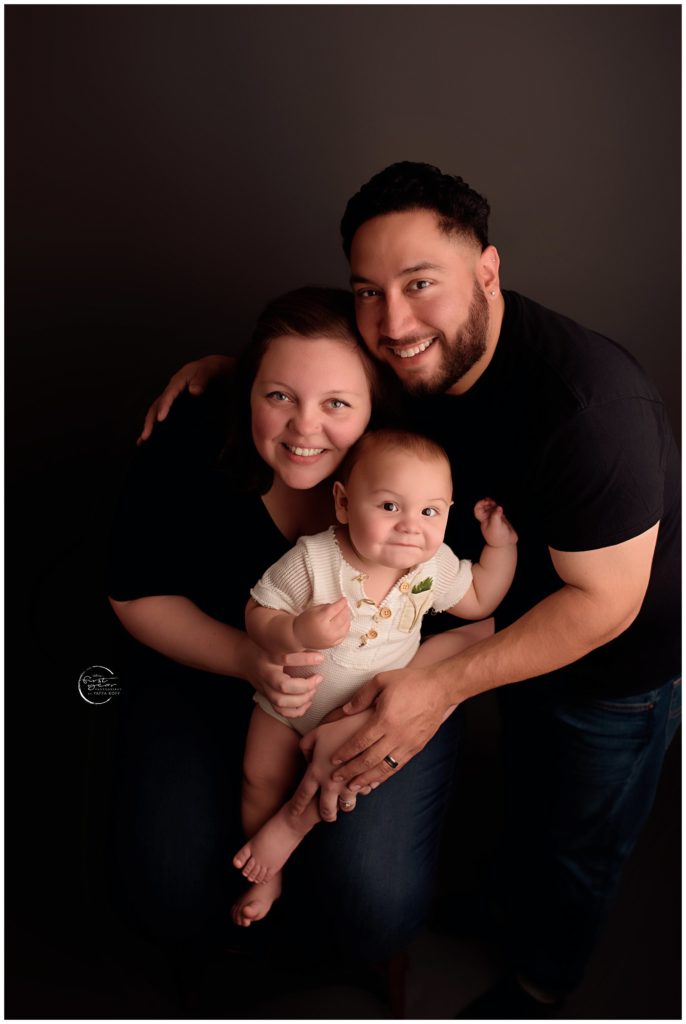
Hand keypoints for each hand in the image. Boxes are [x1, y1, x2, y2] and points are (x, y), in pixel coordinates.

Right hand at [137, 355, 234, 443]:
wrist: (211, 368)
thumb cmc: (209, 369)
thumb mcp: (208, 371)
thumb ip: (201, 380)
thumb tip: (194, 391)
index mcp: (177, 382)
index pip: (168, 395)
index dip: (164, 407)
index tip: (160, 419)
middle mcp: (171, 390)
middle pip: (156, 405)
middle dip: (150, 420)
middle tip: (146, 436)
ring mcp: (171, 397)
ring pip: (156, 411)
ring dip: (149, 425)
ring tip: (142, 441)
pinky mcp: (175, 403)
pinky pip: (163, 413)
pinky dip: (156, 424)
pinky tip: (153, 437)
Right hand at [244, 640, 323, 718]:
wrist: (244, 658)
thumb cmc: (265, 646)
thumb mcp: (276, 640)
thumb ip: (293, 642)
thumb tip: (318, 639)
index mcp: (268, 656)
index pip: (285, 658)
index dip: (305, 659)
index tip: (321, 658)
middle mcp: (265, 673)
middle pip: (283, 686)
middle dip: (305, 686)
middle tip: (318, 678)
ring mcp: (265, 687)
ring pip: (281, 701)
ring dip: (301, 699)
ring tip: (313, 691)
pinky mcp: (267, 697)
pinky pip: (281, 710)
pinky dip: (296, 711)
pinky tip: (307, 702)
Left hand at [289, 711, 375, 820]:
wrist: (370, 724)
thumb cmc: (341, 724)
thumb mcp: (317, 732)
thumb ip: (306, 746)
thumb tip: (307, 759)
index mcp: (316, 772)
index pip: (303, 796)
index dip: (298, 806)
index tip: (295, 813)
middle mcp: (332, 784)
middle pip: (326, 810)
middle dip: (326, 815)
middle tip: (328, 815)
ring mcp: (351, 785)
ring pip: (347, 806)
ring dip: (345, 805)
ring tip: (345, 801)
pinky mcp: (368, 782)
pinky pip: (364, 795)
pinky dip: (362, 792)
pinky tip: (362, 785)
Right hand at [293, 598, 349, 649]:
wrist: (298, 637)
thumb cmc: (304, 622)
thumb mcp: (313, 610)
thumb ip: (327, 606)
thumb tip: (339, 605)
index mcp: (321, 619)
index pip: (336, 608)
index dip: (342, 602)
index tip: (344, 599)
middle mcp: (327, 630)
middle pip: (343, 617)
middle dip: (346, 609)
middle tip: (345, 605)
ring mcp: (331, 638)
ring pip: (346, 626)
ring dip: (347, 618)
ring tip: (345, 613)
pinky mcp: (333, 644)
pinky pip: (344, 635)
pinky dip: (346, 628)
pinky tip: (344, 623)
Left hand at [326, 665, 452, 789]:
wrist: (439, 688)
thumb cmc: (409, 681)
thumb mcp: (382, 680)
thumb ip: (362, 696)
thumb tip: (345, 710)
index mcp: (385, 719)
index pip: (360, 742)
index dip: (346, 753)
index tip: (334, 760)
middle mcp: (397, 735)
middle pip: (369, 759)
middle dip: (351, 771)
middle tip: (336, 778)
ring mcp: (408, 744)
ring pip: (384, 768)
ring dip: (366, 779)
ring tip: (352, 787)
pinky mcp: (417, 747)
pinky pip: (398, 766)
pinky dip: (384, 776)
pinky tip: (375, 780)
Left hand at [474, 498, 517, 546]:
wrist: (506, 543)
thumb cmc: (498, 536)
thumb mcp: (495, 526)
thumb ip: (496, 516)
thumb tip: (499, 507)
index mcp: (483, 520)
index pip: (477, 510)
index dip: (480, 504)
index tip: (486, 502)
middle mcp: (488, 518)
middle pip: (484, 506)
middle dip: (487, 502)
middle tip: (491, 502)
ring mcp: (495, 518)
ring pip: (492, 507)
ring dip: (493, 504)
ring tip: (495, 503)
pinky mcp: (502, 519)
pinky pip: (498, 510)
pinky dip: (499, 507)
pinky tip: (501, 508)